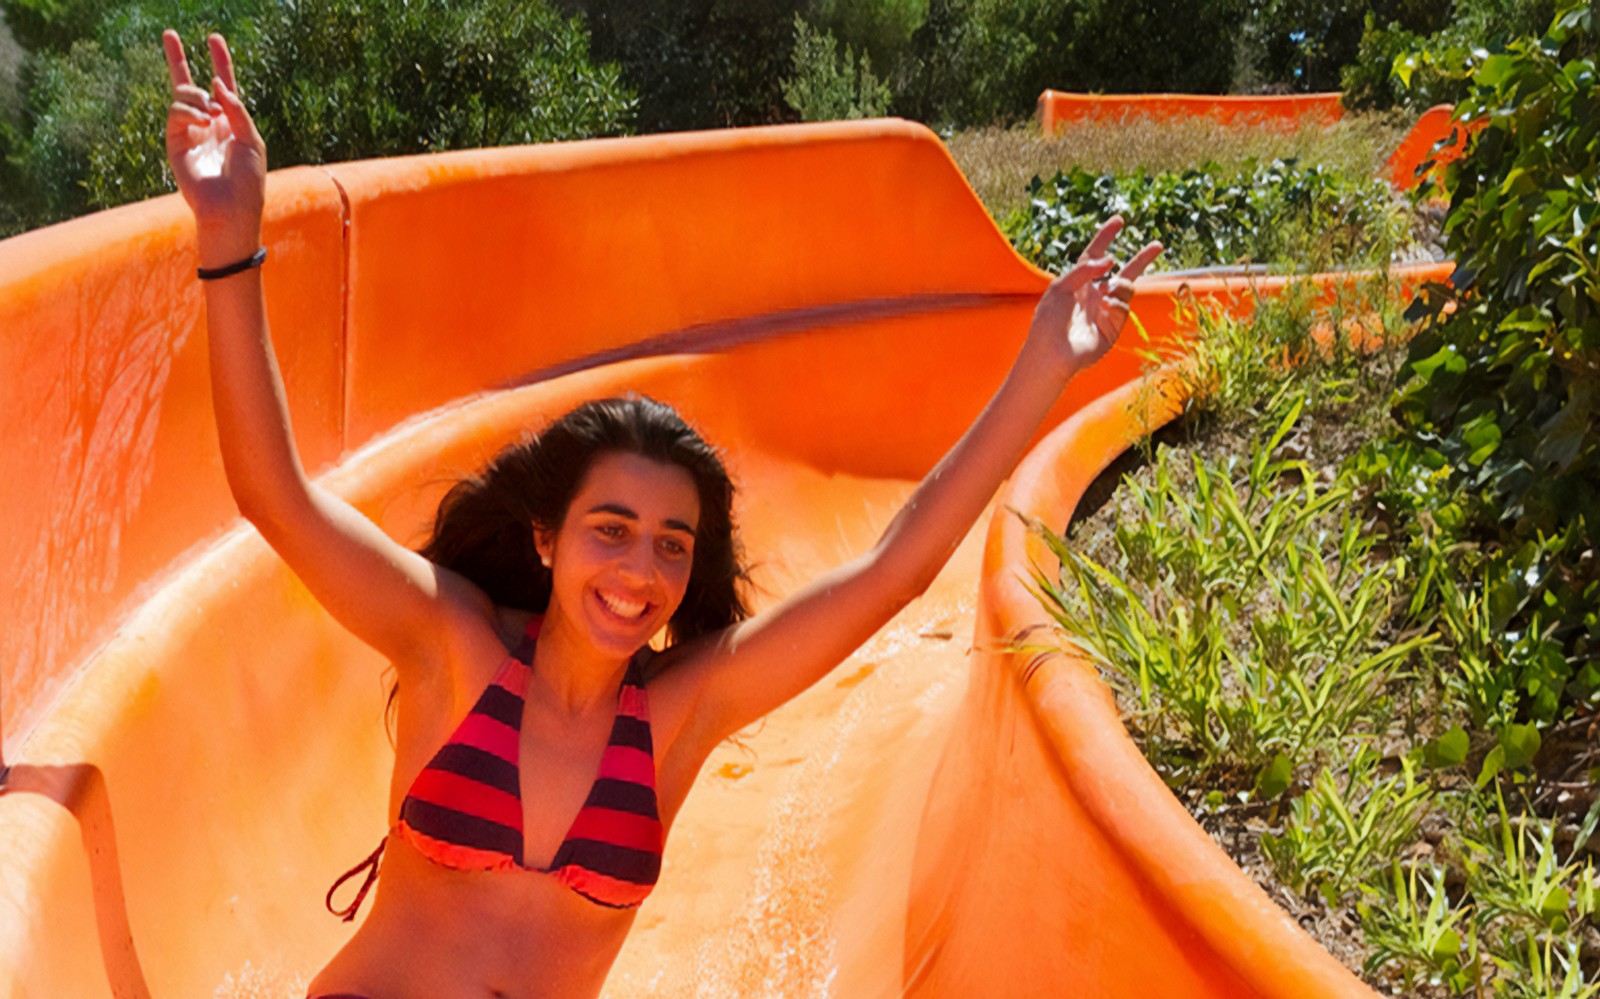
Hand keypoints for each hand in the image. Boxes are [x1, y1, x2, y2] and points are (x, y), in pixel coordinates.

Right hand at [163, 30, 265, 263]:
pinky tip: (203, 122)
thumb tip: (216, 84)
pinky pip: (176, 112)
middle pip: (190, 83)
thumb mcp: (251, 139)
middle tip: (169, 33)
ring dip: (197, 98)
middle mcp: (208, 123)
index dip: (220, 62)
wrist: (230, 207)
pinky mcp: (174, 141)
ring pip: (183, 95)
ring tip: (210, 114)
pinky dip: (189, 111)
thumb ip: (236, 109)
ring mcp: (189, 131)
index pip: (224, 86)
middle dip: (178, 57)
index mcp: (231, 121)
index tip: (214, 38)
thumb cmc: (247, 179)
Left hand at [1028, 216, 1162, 373]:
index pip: (1094, 254)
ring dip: (1121, 284)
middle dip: (1142, 259)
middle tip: (1159, 245)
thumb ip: (1085, 269)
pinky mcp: (1114, 326)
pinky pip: (1124, 306)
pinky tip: (1106, 307)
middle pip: (1124, 272)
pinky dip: (1117, 303)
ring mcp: (1106, 310)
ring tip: (1110, 290)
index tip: (1119, 220)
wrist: (1053, 353)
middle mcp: (1095, 294)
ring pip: (1127, 287)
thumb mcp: (1062, 287)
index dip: (1106, 237)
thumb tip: (1110, 259)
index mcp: (1078, 282)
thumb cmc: (1049, 320)